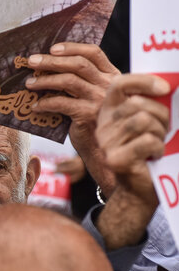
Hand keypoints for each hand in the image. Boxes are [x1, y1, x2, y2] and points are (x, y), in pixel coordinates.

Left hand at [25, 42, 120, 192]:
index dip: (72, 47)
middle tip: (31, 61)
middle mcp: (109, 86)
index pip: (94, 53)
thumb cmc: (93, 122)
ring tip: (29, 83)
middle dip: (52, 61)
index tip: (53, 48)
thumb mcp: (93, 98)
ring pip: (69, 81)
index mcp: (113, 76)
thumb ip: (81, 82)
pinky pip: (61, 103)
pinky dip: (45, 103)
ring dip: (45, 80)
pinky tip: (35, 107)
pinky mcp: (87, 115)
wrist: (103, 150)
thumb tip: (48, 67)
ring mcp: (99, 100)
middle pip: (78, 64)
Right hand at [96, 74, 170, 202]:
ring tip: (157, 144)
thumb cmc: (147, 153)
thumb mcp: (147, 124)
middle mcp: (102, 126)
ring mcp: (106, 143)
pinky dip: (158, 148)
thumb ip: (149, 106)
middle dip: (160, 115)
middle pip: (137, 104)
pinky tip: (154, 156)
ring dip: (159, 133)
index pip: (119, 85)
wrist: (140, 189)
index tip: (165, 88)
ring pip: (143, 121)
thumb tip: (167, 86)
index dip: (143, 80)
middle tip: (164, 130)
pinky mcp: (115, 159)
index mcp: (108, 113)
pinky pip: (147, 141)